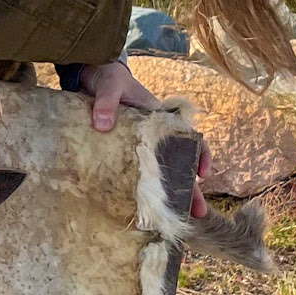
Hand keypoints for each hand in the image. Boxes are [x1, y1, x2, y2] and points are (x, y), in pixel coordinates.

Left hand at [79, 61, 210, 217]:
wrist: (93, 76)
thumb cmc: (109, 79)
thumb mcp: (109, 86)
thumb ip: (107, 102)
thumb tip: (102, 124)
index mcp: (162, 118)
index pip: (190, 137)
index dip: (201, 155)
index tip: (202, 173)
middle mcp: (156, 135)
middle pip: (179, 163)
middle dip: (191, 188)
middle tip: (198, 213)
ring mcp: (141, 145)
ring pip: (161, 171)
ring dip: (170, 193)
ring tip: (176, 218)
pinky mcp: (124, 151)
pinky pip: (138, 172)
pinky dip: (143, 189)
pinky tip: (144, 207)